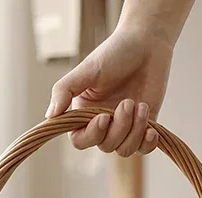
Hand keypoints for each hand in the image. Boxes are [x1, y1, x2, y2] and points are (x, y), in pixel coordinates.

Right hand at [45, 23, 173, 155]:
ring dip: (135, 131)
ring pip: (124, 149)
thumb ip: (64, 91)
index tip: (103, 117)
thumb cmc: (114, 53)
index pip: (80, 140)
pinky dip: (147, 143)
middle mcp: (103, 124)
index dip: (92, 134)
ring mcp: (124, 127)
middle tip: (128, 102)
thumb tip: (49, 116)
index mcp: (84, 113)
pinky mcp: (144, 127)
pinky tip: (152, 129)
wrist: (147, 43)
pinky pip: (143, 149)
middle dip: (119, 128)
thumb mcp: (86, 70)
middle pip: (105, 146)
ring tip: (141, 106)